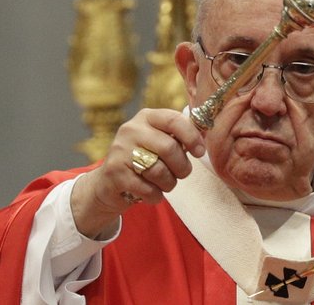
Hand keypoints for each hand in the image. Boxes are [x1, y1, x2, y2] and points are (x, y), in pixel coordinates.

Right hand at [70, 108, 204, 237]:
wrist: (107, 184)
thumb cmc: (143, 161)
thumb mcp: (157, 141)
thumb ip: (178, 136)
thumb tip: (206, 132)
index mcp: (146, 117)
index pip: (174, 120)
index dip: (192, 136)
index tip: (199, 152)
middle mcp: (131, 130)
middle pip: (169, 148)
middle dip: (182, 167)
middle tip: (181, 174)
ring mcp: (120, 150)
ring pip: (159, 171)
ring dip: (169, 183)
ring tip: (164, 184)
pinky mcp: (115, 173)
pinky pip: (148, 189)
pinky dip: (155, 196)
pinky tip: (150, 193)